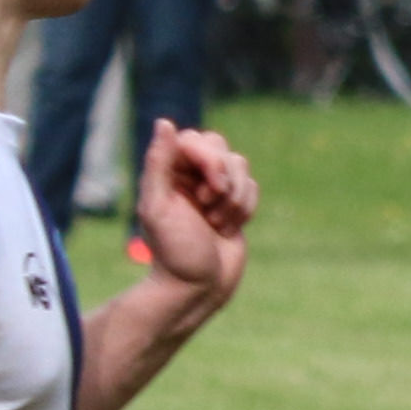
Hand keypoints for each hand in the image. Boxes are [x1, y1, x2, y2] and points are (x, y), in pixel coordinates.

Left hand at [131, 121, 254, 300]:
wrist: (199, 287)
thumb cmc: (174, 251)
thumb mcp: (157, 207)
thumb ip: (158, 163)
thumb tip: (164, 122)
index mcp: (168, 172)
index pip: (195, 140)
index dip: (209, 159)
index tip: (208, 190)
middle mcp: (190, 175)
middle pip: (221, 146)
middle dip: (224, 177)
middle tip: (210, 207)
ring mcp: (215, 189)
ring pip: (241, 166)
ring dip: (234, 198)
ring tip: (216, 223)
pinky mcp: (235, 204)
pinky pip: (253, 187)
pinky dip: (245, 208)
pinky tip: (228, 229)